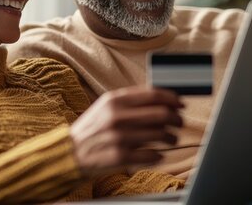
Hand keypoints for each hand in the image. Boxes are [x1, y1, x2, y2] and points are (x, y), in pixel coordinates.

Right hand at [69, 87, 183, 176]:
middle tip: (179, 123)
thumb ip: (130, 101)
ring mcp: (119, 137)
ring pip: (160, 135)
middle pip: (162, 114)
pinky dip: (159, 155)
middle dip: (177, 119)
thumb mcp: (106, 106)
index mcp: (115, 100)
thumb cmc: (93, 128)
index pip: (154, 95)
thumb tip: (161, 99)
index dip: (173, 99)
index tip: (181, 104)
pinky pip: (151, 155)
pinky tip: (158, 153)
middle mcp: (117, 116)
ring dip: (172, 137)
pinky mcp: (120, 157)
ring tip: (172, 138)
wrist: (70, 152)